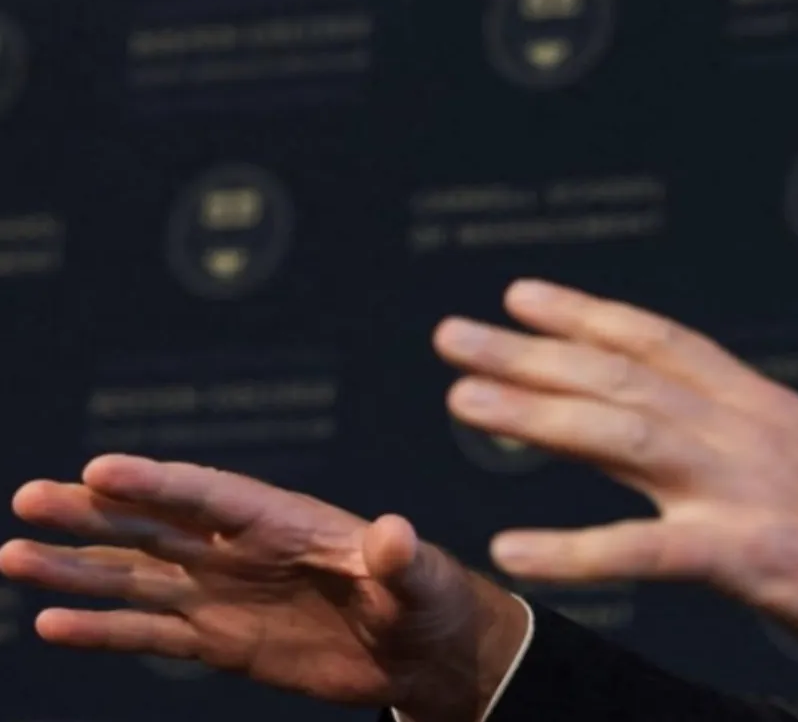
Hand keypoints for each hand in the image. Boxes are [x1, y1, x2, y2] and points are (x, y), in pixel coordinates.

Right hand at [1, 456, 528, 721]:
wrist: (426, 653)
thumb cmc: (430, 600)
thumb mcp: (424, 580)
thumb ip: (401, 560)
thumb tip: (394, 533)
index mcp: (288, 521)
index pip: (212, 495)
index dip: (158, 481)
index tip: (100, 468)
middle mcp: (243, 551)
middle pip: (156, 525)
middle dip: (94, 513)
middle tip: (29, 497)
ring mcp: (225, 594)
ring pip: (137, 577)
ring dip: (77, 568)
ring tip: (13, 556)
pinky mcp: (220, 642)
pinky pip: (150, 633)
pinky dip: (101, 628)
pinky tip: (48, 623)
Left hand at [436, 279, 797, 677]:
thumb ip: (754, 441)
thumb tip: (704, 429)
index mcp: (763, 406)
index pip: (662, 343)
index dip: (588, 315)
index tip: (524, 295)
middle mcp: (746, 429)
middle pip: (623, 377)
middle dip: (533, 352)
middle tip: (455, 335)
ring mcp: (744, 487)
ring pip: (623, 436)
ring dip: (536, 415)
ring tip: (464, 402)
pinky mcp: (747, 554)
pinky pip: (643, 548)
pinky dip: (573, 548)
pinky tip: (515, 547)